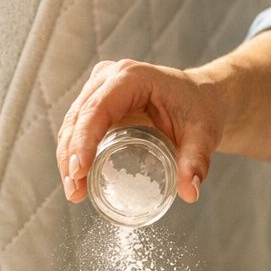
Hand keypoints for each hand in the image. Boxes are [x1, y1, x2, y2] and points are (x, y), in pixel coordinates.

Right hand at [56, 59, 225, 204]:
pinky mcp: (98, 101)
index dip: (84, 140)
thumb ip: (197, 161)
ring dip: (67, 158)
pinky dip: (74, 152)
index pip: (98, 109)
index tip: (79, 171)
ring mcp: (100, 87)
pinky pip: (78, 127)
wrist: (201, 100)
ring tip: (74, 192)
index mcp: (133, 77)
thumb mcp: (204, 135)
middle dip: (71, 156)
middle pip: (79, 117)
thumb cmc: (201, 111)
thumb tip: (190, 193)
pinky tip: (76, 178)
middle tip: (75, 191)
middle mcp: (110, 77)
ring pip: (73, 123)